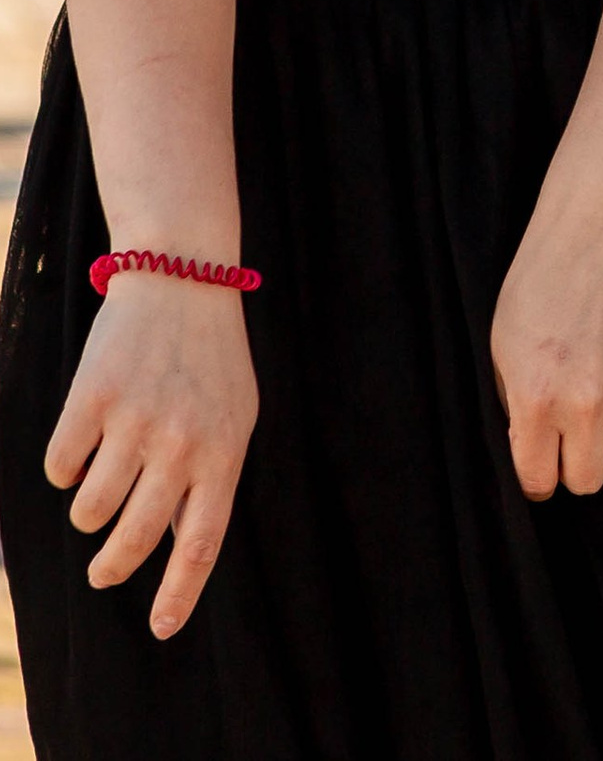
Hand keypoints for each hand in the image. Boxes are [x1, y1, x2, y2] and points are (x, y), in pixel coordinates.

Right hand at [44, 272, 257, 637]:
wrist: (182, 279)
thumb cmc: (210, 359)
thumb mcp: (233, 417)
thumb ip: (209, 479)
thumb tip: (176, 549)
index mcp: (225, 450)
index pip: (202, 542)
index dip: (178, 593)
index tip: (160, 631)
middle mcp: (183, 442)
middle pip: (132, 541)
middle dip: (112, 567)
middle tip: (103, 571)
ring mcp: (136, 421)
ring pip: (88, 510)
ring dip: (88, 508)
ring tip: (104, 478)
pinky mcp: (92, 399)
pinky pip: (59, 468)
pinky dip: (66, 465)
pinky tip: (86, 436)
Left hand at [489, 219, 602, 499]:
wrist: (595, 240)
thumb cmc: (538, 290)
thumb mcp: (502, 353)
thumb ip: (517, 408)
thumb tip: (532, 445)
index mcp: (537, 402)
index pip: (540, 481)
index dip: (537, 477)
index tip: (540, 463)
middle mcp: (586, 404)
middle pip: (588, 481)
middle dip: (575, 466)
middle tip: (568, 439)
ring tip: (597, 393)